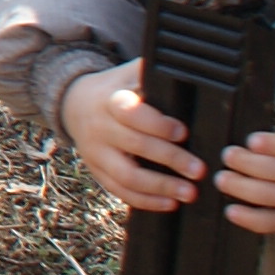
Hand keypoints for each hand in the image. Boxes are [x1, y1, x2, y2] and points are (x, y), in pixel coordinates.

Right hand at [62, 62, 202, 214]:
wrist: (75, 103)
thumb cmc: (116, 89)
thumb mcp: (129, 74)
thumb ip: (152, 74)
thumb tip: (189, 70)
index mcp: (111, 100)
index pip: (131, 113)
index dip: (157, 124)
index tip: (183, 132)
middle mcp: (100, 127)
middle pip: (135, 146)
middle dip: (170, 159)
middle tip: (199, 170)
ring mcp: (95, 152)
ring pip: (126, 176)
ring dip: (160, 187)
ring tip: (189, 193)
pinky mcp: (96, 171)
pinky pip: (119, 191)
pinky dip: (145, 201)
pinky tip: (169, 204)